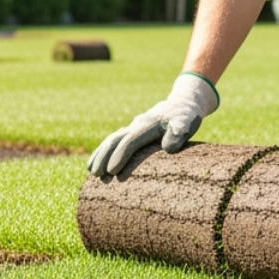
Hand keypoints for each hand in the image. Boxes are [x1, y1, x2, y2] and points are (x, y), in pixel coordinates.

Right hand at [87, 73, 219, 175]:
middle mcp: (136, 125)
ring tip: (91, 172)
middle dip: (104, 157)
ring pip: (111, 140)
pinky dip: (103, 152)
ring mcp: (132, 128)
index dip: (120, 156)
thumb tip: (167, 149)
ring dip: (100, 155)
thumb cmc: (185, 117)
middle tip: (97, 175)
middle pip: (115, 140)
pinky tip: (96, 164)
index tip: (113, 172)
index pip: (130, 141)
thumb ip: (179, 132)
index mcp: (147, 125)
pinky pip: (114, 142)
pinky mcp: (132, 133)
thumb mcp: (187, 122)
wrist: (181, 104)